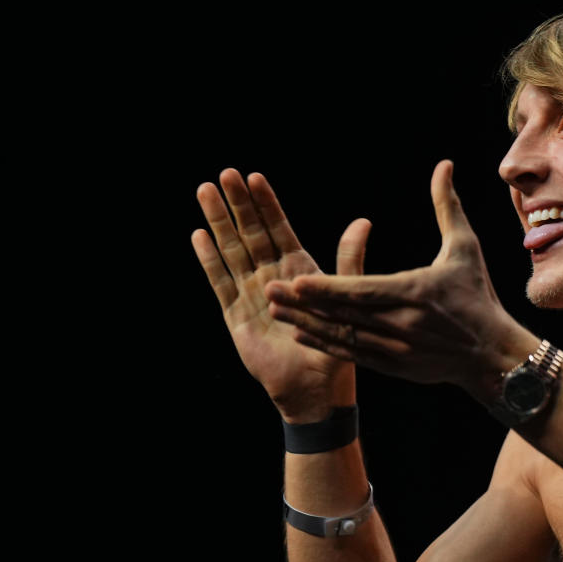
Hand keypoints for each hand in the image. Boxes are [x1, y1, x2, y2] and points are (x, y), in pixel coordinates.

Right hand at [191, 168, 370, 421]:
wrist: (315, 387)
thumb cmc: (338, 346)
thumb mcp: (347, 298)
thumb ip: (349, 259)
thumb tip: (363, 220)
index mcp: (300, 269)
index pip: (279, 228)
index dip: (267, 203)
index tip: (254, 176)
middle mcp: (273, 276)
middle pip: (251, 233)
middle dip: (238, 203)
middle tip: (225, 173)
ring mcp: (252, 293)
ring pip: (232, 250)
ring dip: (219, 222)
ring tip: (205, 191)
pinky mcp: (236, 315)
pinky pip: (220, 282)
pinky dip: (210, 260)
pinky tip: (199, 236)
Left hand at [266, 161, 535, 402]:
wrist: (493, 355)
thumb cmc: (478, 297)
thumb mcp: (465, 249)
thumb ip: (447, 207)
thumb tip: (443, 165)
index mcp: (415, 294)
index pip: (363, 291)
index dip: (327, 288)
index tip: (296, 279)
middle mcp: (401, 325)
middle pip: (344, 315)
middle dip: (304, 304)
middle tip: (268, 289)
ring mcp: (396, 350)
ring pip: (343, 337)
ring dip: (306, 324)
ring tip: (275, 310)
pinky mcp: (394, 367)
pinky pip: (352, 355)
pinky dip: (325, 344)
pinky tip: (302, 333)